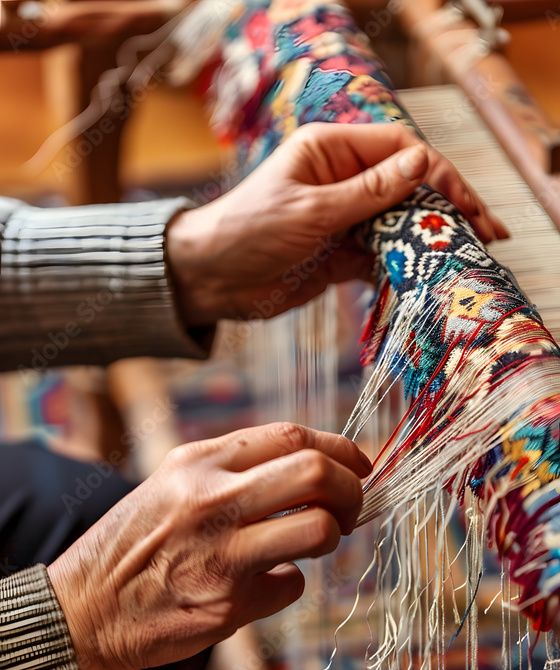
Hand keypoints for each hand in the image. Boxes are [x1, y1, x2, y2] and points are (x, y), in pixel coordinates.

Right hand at [47, 423, 370, 669]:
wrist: (83, 610)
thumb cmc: (134, 546)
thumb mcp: (173, 485)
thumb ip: (234, 472)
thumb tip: (312, 468)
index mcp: (199, 462)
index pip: (292, 435)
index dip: (340, 448)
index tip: (359, 464)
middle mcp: (211, 499)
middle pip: (316, 473)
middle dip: (351, 490)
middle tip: (350, 509)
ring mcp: (222, 553)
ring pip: (318, 529)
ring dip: (331, 537)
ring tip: (314, 543)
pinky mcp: (228, 603)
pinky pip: (291, 584)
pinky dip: (286, 584)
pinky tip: (256, 586)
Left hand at [167, 121, 507, 325]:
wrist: (208, 281)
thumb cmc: (246, 231)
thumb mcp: (311, 210)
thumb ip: (368, 193)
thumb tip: (421, 166)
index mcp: (332, 151)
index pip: (399, 151)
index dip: (437, 175)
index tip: (464, 203)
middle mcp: (342, 181)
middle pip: (407, 189)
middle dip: (446, 209)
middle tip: (485, 234)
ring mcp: (343, 220)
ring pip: (399, 226)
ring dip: (430, 241)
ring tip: (467, 258)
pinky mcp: (339, 256)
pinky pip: (381, 258)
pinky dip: (404, 268)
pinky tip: (429, 279)